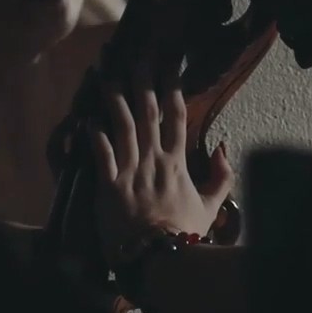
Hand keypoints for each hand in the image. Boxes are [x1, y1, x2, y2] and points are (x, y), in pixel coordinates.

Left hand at [91, 73, 232, 260]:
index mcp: (177, 162)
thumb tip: (224, 147)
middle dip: (141, 79)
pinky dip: (94, 135)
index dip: (172, 85)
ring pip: (122, 126)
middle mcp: (153, 160)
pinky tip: (87, 118)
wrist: (160, 259)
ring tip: (106, 75)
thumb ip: (221, 176)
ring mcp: (130, 172)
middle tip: (135, 54)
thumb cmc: (185, 234)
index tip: (169, 61)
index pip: (176, 115)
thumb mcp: (212, 206)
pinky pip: (100, 155)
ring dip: (114, 99)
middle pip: (147, 111)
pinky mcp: (109, 187)